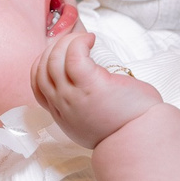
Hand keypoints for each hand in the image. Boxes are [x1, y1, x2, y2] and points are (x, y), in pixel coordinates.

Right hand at [31, 30, 162, 149]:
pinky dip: (79, 42)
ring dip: (66, 42)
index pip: (38, 84)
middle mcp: (62, 105)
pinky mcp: (91, 85)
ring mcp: (73, 95)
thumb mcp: (90, 124)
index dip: (43, 63)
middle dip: (53, 48)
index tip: (58, 54)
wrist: (141, 141)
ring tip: (84, 39)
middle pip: (42, 68)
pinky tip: (91, 40)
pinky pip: (74, 56)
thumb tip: (85, 90)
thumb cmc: (125, 129)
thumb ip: (81, 109)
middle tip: (73, 41)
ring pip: (54, 59)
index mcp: (62, 114)